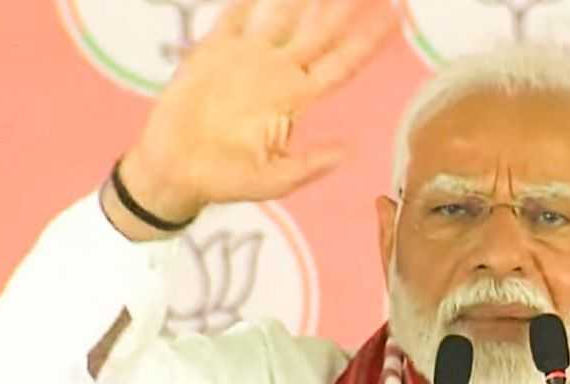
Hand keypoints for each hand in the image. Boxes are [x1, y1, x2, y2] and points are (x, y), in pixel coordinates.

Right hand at [118, 0, 396, 223]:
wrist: (175, 170)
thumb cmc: (226, 179)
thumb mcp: (273, 180)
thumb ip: (308, 165)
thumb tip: (349, 151)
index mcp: (296, 98)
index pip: (341, 63)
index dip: (368, 40)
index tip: (394, 16)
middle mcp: (278, 72)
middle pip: (319, 30)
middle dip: (342, 6)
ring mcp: (247, 58)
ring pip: (281, 14)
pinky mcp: (213, 53)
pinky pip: (234, 17)